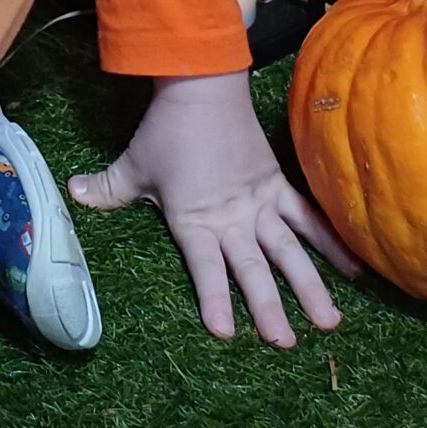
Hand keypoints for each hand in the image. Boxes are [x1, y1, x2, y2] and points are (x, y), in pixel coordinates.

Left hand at [68, 72, 359, 345]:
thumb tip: (71, 194)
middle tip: (284, 343)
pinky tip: (355, 270)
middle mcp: (231, 218)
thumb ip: (106, 187)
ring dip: (309, 286)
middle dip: (268, 307)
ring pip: (288, 251)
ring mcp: (259, 203)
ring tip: (329, 323)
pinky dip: (332, 242)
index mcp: (193, 219)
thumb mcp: (132, 164)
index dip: (213, 299)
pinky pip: (308, 217)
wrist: (201, 84)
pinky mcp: (277, 184)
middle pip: (251, 268)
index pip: (204, 267)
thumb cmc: (165, 130)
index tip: (224, 332)